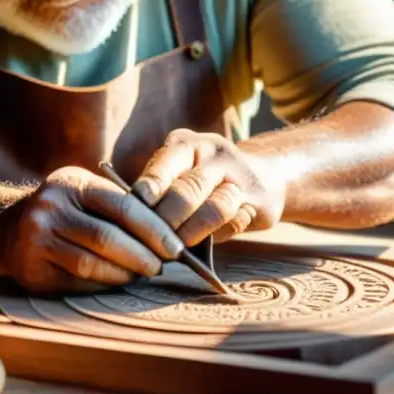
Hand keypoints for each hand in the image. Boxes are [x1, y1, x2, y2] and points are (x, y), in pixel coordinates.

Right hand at [0, 166, 184, 292]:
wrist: (7, 227)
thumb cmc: (64, 210)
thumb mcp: (85, 192)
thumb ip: (119, 205)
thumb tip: (168, 237)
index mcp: (73, 183)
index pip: (122, 206)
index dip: (153, 229)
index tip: (175, 247)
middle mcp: (51, 207)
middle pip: (107, 238)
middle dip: (142, 256)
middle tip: (160, 266)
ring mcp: (37, 239)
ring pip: (92, 264)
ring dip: (123, 274)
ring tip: (140, 275)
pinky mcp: (32, 269)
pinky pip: (76, 283)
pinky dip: (102, 285)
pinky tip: (116, 283)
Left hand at [132, 129, 285, 246]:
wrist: (263, 174)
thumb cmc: (203, 180)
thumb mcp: (179, 172)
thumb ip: (161, 191)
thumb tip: (135, 225)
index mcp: (186, 144)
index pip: (162, 168)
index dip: (147, 195)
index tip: (131, 216)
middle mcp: (215, 153)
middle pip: (187, 191)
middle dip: (166, 221)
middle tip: (151, 244)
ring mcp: (241, 175)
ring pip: (214, 209)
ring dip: (191, 234)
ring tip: (175, 250)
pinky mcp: (261, 200)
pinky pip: (235, 224)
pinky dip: (215, 238)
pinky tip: (202, 248)